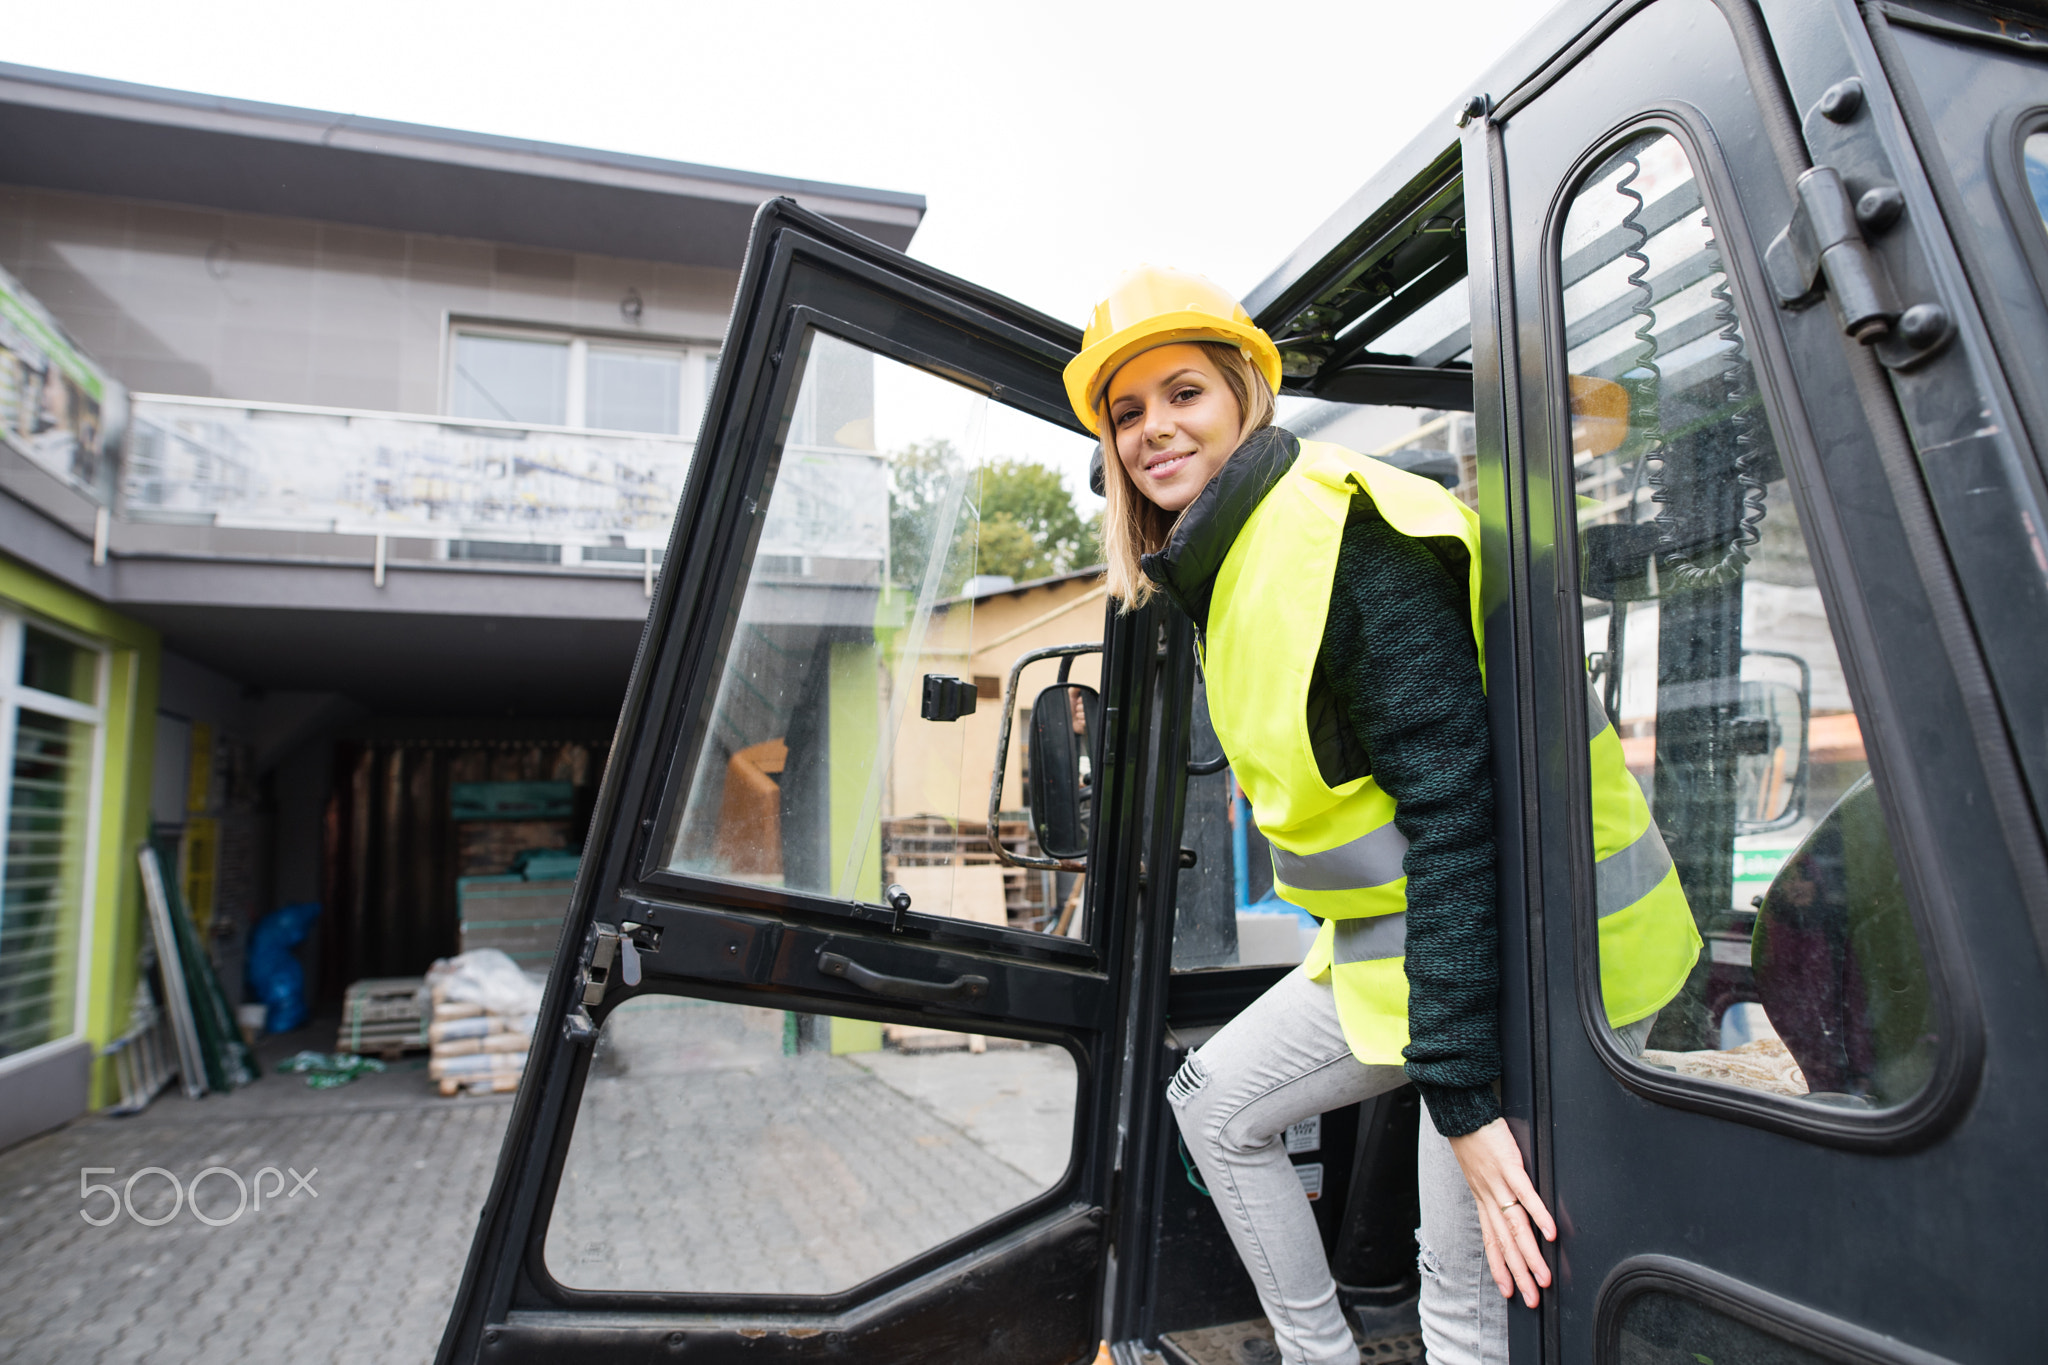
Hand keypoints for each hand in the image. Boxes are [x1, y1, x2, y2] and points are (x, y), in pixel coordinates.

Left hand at [1445, 1118, 1555, 1307]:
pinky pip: (1525, 1195)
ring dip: (1530, 1256)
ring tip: (1543, 1278)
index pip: (1491, 1241)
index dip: (1500, 1268)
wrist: (1462, 1112)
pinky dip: (1538, 1214)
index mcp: (1482, 1199)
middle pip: (1505, 1243)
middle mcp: (1488, 1196)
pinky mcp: (1509, 1166)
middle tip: (1531, 1300)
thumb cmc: (1474, 1139)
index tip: (1509, 1292)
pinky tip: (1550, 1233)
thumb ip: (1495, 1190)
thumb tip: (1510, 1206)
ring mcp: (1498, 1183)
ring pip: (1515, 1227)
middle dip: (1518, 1274)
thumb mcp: (1479, 1171)